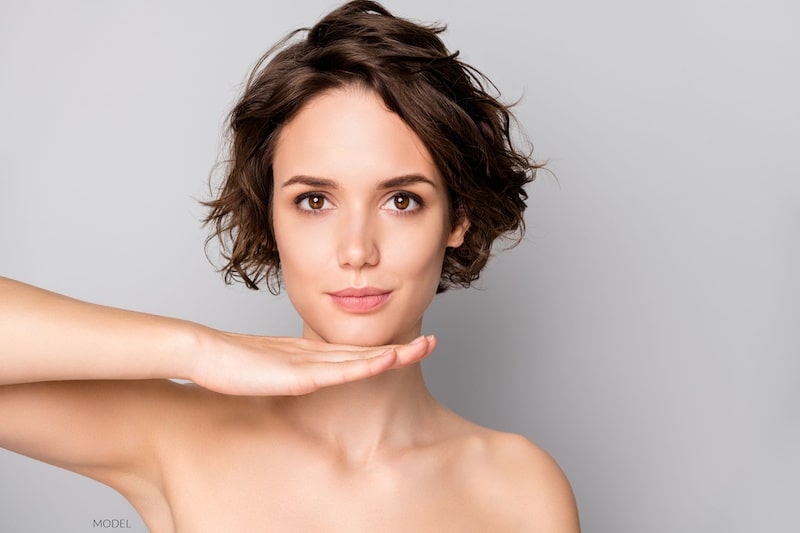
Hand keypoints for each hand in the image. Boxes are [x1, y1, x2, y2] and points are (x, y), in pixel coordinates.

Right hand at [190, 331, 435, 395]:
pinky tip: (385, 363)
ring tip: (424, 347)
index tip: (412, 347)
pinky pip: (338, 371)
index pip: (357, 354)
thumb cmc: (231, 362)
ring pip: (360, 358)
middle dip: (402, 348)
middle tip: (435, 342)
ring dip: (394, 354)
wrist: (205, 351)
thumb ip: (288, 373)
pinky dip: (365, 367)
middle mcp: (316, 355)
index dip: (386, 351)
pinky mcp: (297, 373)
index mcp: (312, 356)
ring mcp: (308, 362)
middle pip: (367, 352)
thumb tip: (301, 381)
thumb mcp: (269, 370)